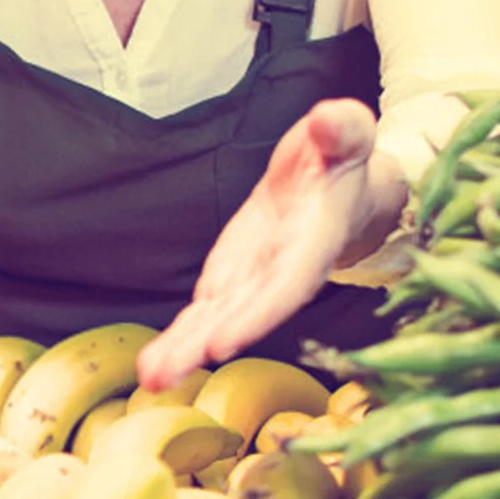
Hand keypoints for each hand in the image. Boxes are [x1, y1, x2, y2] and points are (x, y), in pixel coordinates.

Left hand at [136, 99, 401, 390]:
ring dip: (183, 352)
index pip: (285, 286)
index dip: (256, 315)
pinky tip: (153, 366)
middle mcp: (282, 275)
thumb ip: (341, 129)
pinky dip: (178, 340)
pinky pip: (203, 316)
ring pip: (216, 323)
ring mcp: (253, 284)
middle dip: (204, 345)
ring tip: (152, 379)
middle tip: (168, 374)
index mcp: (313, 243)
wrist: (334, 189)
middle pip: (242, 317)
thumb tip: (330, 119)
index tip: (222, 342)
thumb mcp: (347, 134)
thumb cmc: (341, 159)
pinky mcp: (230, 284)